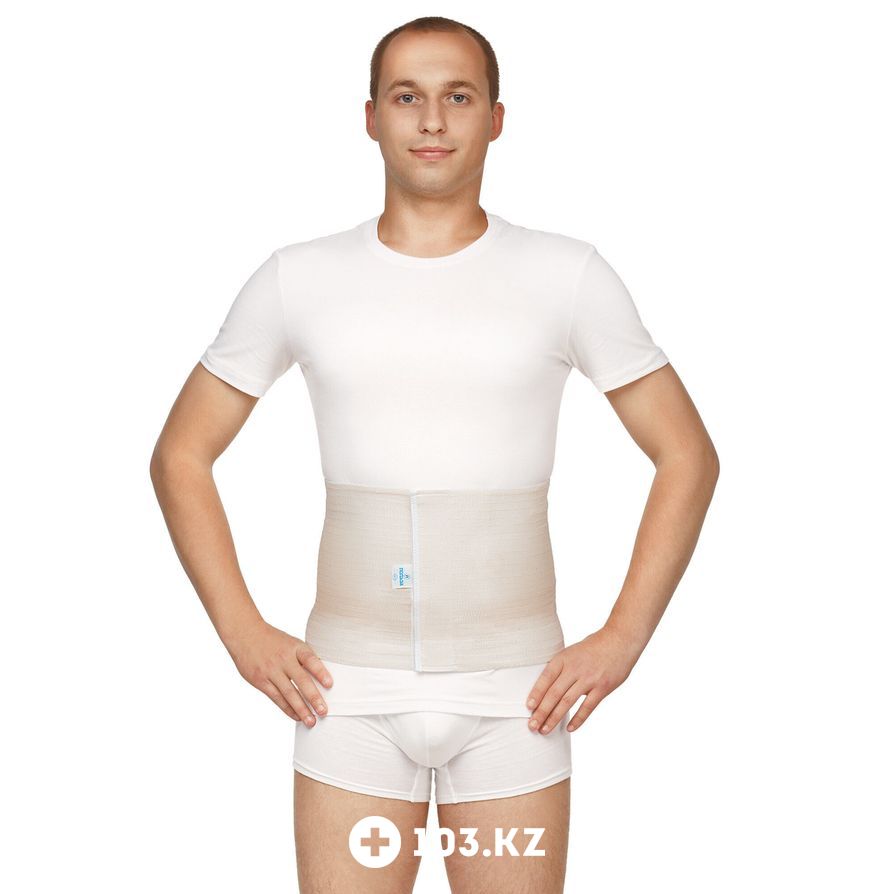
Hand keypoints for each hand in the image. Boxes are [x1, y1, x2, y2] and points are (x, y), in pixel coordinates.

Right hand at [224, 619, 332, 726]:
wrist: (245, 634)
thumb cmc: (273, 640)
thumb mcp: (291, 642)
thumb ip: (304, 657)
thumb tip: (322, 676)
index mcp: (295, 647)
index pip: (310, 659)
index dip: (320, 672)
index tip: (330, 684)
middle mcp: (284, 659)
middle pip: (301, 680)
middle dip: (313, 697)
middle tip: (323, 711)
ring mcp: (271, 671)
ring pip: (289, 693)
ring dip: (301, 709)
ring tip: (311, 721)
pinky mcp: (261, 681)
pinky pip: (277, 698)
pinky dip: (288, 709)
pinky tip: (297, 716)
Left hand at [526, 625, 641, 733]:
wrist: (619, 640)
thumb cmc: (593, 647)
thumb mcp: (572, 652)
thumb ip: (561, 668)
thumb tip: (545, 689)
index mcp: (564, 658)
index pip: (545, 678)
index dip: (536, 693)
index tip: (528, 707)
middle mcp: (575, 668)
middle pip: (554, 693)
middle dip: (541, 712)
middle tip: (532, 726)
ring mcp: (589, 679)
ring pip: (567, 702)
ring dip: (554, 718)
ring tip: (545, 730)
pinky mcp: (602, 687)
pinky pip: (588, 707)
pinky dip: (578, 719)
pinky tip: (569, 728)